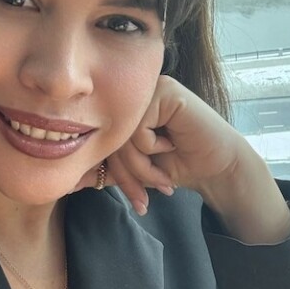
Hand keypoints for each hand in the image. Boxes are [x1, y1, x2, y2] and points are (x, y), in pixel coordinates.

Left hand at [106, 75, 251, 208]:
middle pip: (110, 136)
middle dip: (128, 175)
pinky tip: (173, 146)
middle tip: (144, 200)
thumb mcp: (135, 168)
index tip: (134, 200)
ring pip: (122, 134)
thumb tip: (71, 181)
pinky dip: (154, 147)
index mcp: (125, 105)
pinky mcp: (165, 91)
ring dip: (142, 167)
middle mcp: (134, 92)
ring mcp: (150, 88)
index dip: (113, 173)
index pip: (102, 137)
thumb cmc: (177, 165)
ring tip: (163, 180)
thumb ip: (107, 169)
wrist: (218, 169)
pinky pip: (139, 127)